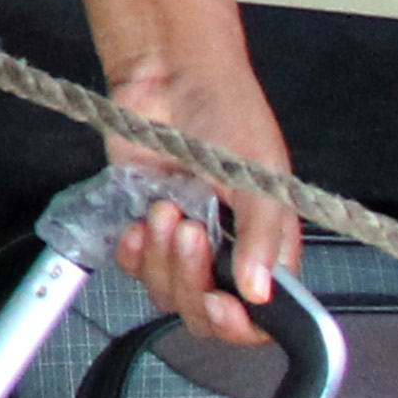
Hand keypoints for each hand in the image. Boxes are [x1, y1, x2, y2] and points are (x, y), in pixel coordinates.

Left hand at [102, 46, 301, 343]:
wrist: (169, 73)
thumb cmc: (227, 110)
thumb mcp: (259, 173)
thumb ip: (262, 235)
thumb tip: (261, 290)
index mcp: (263, 247)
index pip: (258, 315)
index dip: (239, 324)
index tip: (222, 304)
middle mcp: (223, 253)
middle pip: (204, 312)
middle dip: (192, 280)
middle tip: (190, 232)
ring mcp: (181, 242)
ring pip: (166, 292)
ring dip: (162, 258)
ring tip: (167, 208)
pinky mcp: (143, 226)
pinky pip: (134, 266)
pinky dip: (134, 251)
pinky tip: (140, 220)